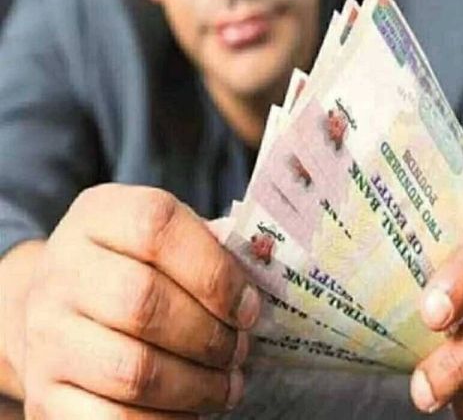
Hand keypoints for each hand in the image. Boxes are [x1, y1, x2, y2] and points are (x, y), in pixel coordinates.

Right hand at [9, 184, 260, 417]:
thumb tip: (263, 271)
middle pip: (144, 303)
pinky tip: (192, 409)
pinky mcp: (44, 391)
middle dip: (211, 337)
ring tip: (226, 385)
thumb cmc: (137, 267)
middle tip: (241, 351)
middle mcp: (63, 269)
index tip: (250, 309)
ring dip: (198, 387)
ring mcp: (46, 333)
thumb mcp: (169, 237)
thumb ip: (213, 247)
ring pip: (132, 370)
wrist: (63, 305)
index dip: (216, 273)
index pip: (157, 228)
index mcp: (102, 215)